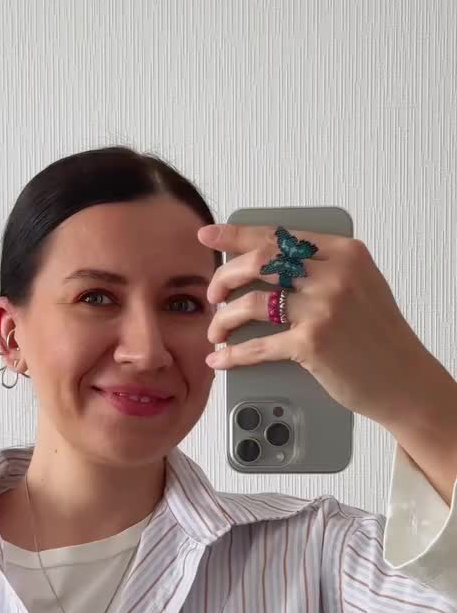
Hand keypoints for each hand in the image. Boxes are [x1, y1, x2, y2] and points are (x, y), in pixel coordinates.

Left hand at [197, 222, 437, 428]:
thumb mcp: (361, 284)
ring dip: (224, 319)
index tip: (209, 236)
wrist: (402, 378)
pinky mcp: (312, 343)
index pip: (277, 235)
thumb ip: (324, 268)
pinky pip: (258, 346)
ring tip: (216, 331)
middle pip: (258, 262)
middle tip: (213, 296)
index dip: (236, 235)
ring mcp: (323, 308)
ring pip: (251, 303)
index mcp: (343, 252)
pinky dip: (233, 355)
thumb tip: (269, 262)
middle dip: (224, 278)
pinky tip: (221, 359)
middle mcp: (333, 274)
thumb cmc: (378, 334)